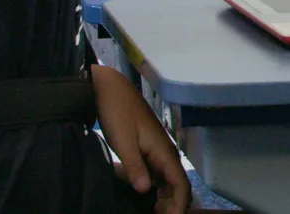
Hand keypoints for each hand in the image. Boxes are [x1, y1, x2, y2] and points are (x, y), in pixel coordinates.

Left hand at [91, 65, 189, 213]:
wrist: (108, 87)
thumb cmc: (116, 111)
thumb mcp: (123, 141)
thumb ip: (134, 166)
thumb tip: (144, 191)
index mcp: (163, 149)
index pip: (181, 183)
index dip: (178, 205)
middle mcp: (164, 149)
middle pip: (177, 183)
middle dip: (173, 204)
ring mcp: (156, 147)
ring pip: (168, 178)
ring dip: (165, 196)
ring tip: (154, 211)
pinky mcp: (147, 145)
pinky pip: (158, 170)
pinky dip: (156, 185)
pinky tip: (146, 193)